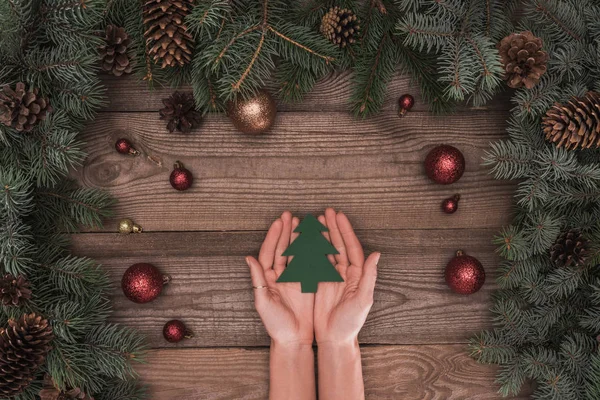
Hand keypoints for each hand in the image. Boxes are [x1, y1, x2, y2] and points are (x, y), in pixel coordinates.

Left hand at [247, 211, 313, 345]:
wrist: (294, 339)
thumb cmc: (276, 324)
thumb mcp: (263, 302)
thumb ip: (257, 279)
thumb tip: (248, 258)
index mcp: (268, 277)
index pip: (270, 252)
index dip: (274, 236)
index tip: (279, 222)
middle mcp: (280, 275)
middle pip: (282, 248)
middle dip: (286, 231)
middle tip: (289, 215)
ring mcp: (294, 277)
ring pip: (296, 252)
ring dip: (298, 237)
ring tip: (301, 222)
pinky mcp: (307, 283)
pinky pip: (309, 262)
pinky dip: (311, 250)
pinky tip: (314, 238)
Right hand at [314, 208, 379, 344]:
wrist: (334, 340)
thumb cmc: (350, 323)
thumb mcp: (362, 300)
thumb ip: (369, 276)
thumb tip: (377, 254)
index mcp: (357, 275)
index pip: (351, 247)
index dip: (345, 231)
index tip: (338, 216)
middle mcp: (345, 273)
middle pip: (339, 245)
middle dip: (333, 227)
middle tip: (327, 211)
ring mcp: (331, 277)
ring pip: (326, 250)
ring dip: (322, 235)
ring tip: (316, 220)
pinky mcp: (319, 283)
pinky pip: (314, 262)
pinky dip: (310, 249)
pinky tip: (305, 238)